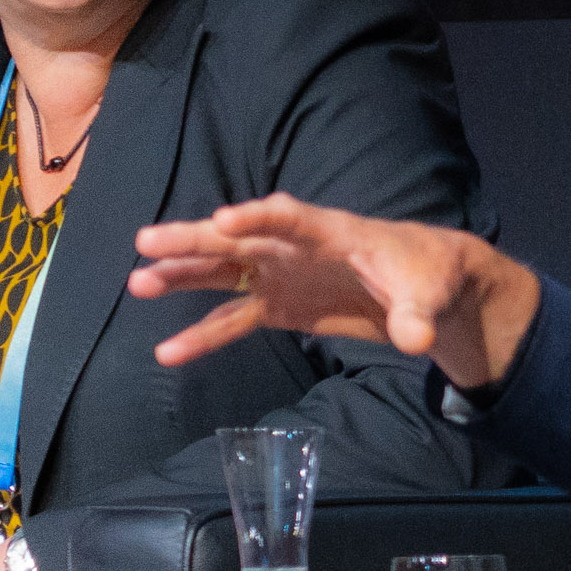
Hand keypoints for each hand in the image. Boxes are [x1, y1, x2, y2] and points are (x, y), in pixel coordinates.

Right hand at [128, 195, 540, 391]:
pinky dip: (201, 337)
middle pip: (238, 240)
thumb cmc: (429, 278)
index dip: (258, 217)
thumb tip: (416, 340)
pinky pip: (232, 320)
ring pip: (222, 273)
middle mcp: (295, 249)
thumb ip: (418, 314)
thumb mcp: (430, 294)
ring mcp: (281, 276)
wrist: (427, 293)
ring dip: (181, 277)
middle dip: (194, 240)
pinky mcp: (278, 307)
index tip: (222, 220)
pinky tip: (168, 353)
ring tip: (140, 283)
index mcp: (333, 232)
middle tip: (147, 241)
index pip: (291, 218)